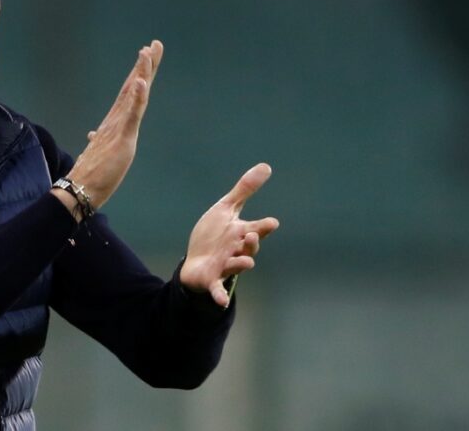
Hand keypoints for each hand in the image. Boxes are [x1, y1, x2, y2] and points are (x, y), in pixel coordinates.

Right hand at [60, 40, 162, 209]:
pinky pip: (132, 114)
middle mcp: (116, 119)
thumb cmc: (91, 173)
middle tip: (155, 44)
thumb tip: (93, 134)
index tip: (147, 55)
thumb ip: (99, 141)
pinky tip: (141, 82)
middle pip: (133, 86)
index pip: (130, 93)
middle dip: (145, 65)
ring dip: (140, 73)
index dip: (139, 74)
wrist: (80, 188)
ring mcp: (118, 126)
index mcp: (114, 123)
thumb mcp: (101, 153)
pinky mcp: (122, 137)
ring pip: (132, 94)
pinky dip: (137, 96)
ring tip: (147, 53)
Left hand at [179, 163, 279, 307]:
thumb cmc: (214, 234)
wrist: (196, 259)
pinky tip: (221, 301)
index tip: (272, 223)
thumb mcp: (226, 209)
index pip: (256, 229)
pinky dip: (220, 295)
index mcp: (240, 233)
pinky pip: (218, 289)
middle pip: (249, 248)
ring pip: (237, 267)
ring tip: (245, 263)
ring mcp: (225, 266)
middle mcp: (236, 250)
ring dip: (241, 264)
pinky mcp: (212, 280)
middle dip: (252, 243)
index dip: (264, 227)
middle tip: (252, 235)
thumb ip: (245, 189)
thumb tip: (266, 166)